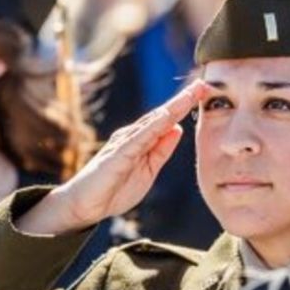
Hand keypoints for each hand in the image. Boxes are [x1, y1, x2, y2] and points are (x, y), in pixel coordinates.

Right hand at [19, 81, 208, 234]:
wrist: (85, 205)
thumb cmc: (114, 189)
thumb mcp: (148, 170)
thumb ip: (161, 151)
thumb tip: (178, 129)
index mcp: (142, 141)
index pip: (166, 120)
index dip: (185, 106)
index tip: (204, 92)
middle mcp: (133, 136)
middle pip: (162, 115)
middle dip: (182, 100)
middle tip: (202, 84)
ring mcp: (125, 143)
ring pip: (152, 121)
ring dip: (172, 107)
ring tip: (190, 94)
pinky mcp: (117, 155)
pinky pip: (138, 138)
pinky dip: (153, 126)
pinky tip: (167, 117)